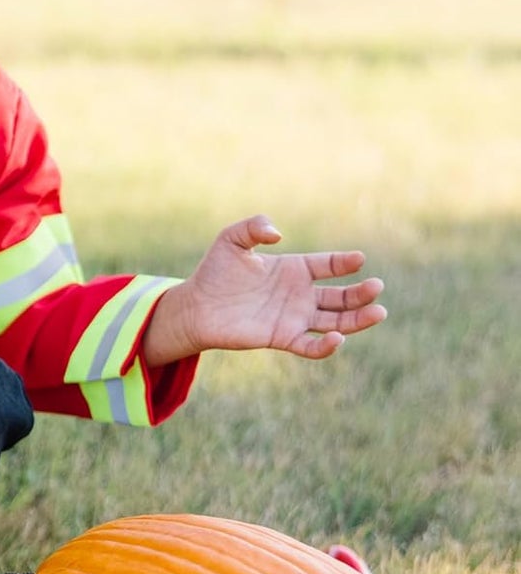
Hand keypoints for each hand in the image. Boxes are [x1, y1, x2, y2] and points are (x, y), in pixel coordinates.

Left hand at [141, 215, 386, 366]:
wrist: (195, 306)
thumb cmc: (214, 272)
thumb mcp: (231, 240)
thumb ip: (253, 227)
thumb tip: (278, 233)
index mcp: (293, 269)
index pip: (328, 265)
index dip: (344, 262)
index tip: (358, 259)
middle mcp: (299, 294)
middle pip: (341, 296)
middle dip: (361, 293)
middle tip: (377, 287)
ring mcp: (294, 317)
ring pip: (336, 321)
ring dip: (358, 319)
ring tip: (379, 312)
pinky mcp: (282, 338)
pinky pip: (311, 345)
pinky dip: (326, 346)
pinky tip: (338, 338)